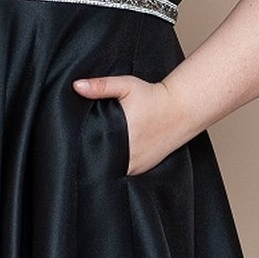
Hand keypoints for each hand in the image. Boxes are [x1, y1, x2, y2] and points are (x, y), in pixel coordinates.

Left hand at [70, 73, 188, 175]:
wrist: (181, 108)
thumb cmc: (153, 97)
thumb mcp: (127, 86)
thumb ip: (101, 86)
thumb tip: (77, 86)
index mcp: (121, 136)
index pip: (93, 149)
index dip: (83, 147)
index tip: (77, 141)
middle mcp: (129, 156)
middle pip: (101, 161)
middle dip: (93, 154)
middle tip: (87, 144)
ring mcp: (137, 165)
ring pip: (112, 169)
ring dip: (105, 161)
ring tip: (101, 149)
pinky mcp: (143, 168)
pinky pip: (124, 171)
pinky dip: (118, 164)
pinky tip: (115, 154)